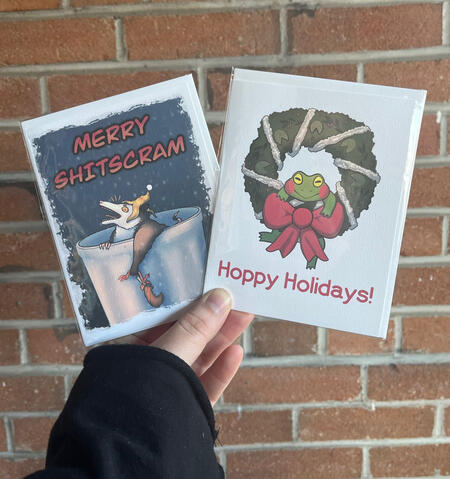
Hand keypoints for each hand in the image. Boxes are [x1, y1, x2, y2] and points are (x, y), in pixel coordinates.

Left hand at [131, 289, 252, 404]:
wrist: (134, 461)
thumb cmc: (136, 399)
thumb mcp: (167, 354)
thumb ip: (195, 328)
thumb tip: (221, 297)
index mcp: (128, 347)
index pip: (160, 315)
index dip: (188, 298)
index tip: (211, 284)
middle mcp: (146, 364)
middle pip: (184, 334)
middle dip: (212, 316)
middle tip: (237, 297)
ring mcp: (165, 385)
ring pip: (198, 356)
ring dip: (221, 338)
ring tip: (244, 316)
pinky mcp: (182, 405)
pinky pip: (203, 383)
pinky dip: (220, 369)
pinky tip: (236, 352)